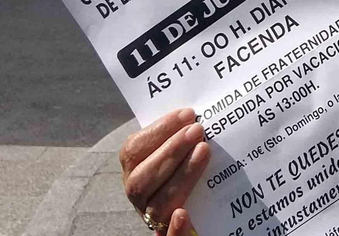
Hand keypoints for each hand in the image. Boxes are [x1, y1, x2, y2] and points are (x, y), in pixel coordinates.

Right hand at [121, 107, 210, 234]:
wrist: (201, 212)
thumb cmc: (188, 171)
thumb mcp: (178, 153)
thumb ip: (180, 138)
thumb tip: (196, 115)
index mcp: (134, 171)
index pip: (135, 149)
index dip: (159, 130)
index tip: (188, 114)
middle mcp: (138, 196)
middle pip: (143, 178)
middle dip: (171, 150)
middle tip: (198, 130)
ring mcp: (152, 218)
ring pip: (157, 205)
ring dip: (180, 176)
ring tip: (204, 152)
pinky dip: (175, 230)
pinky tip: (184, 214)